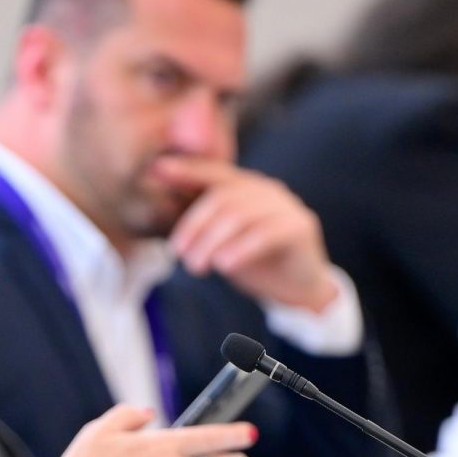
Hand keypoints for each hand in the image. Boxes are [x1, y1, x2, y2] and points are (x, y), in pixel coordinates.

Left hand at [150, 159, 339, 312]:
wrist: (298, 288)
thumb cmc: (257, 262)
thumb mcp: (224, 244)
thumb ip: (205, 229)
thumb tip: (171, 232)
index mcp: (246, 187)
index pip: (214, 173)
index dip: (187, 170)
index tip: (157, 169)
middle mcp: (266, 190)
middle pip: (222, 198)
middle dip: (195, 226)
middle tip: (179, 254)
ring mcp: (285, 206)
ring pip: (240, 216)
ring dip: (212, 242)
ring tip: (197, 267)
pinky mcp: (299, 227)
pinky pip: (265, 234)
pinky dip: (240, 249)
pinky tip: (224, 265)